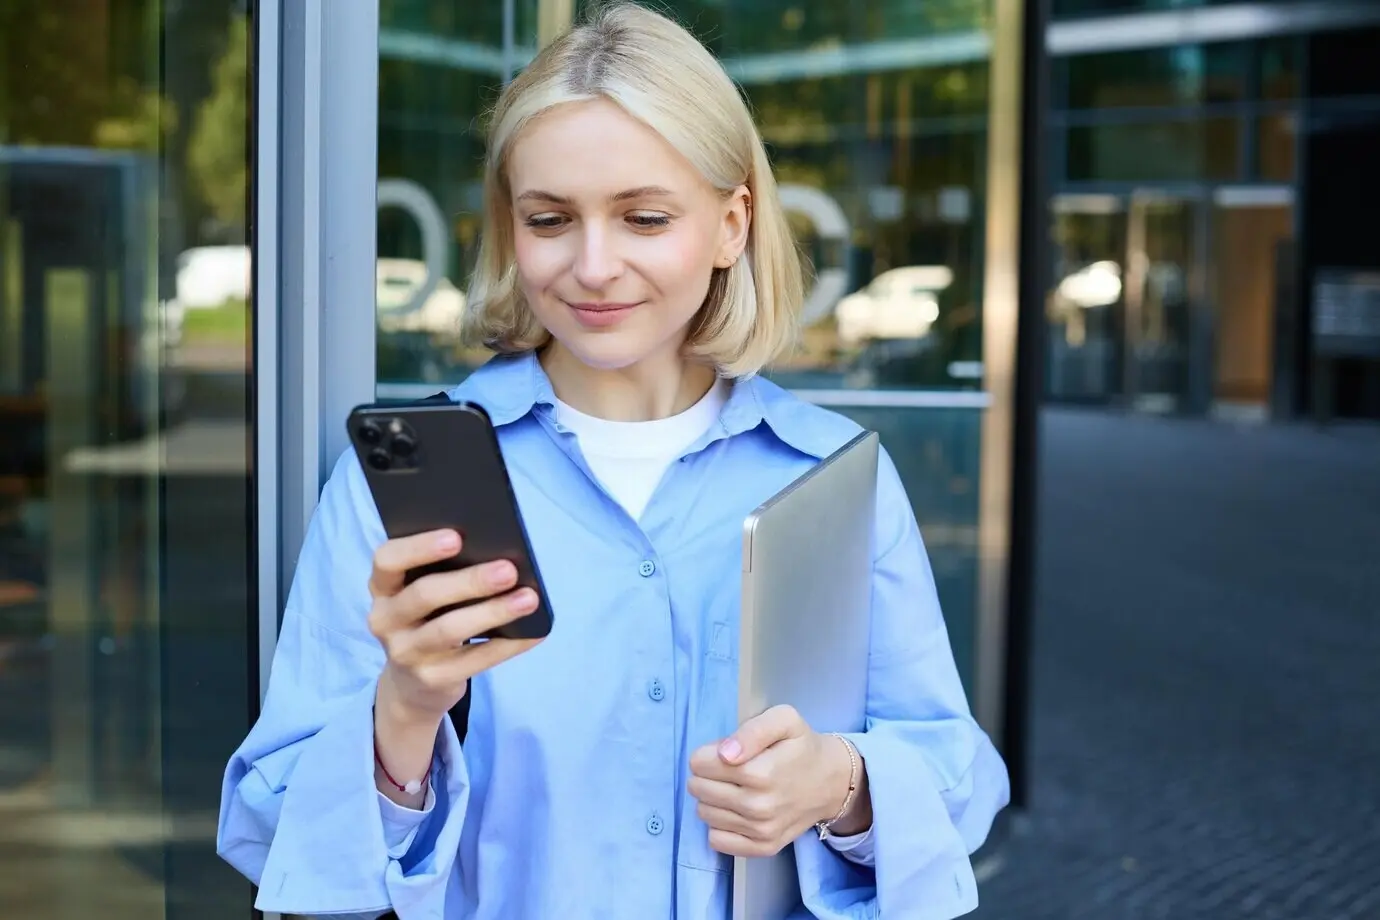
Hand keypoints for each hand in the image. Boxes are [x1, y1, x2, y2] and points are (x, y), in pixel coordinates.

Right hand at [369, 529, 543, 725]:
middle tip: (509, 570)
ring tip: (528, 598)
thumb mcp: (423, 594)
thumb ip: (445, 571)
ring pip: (448, 630)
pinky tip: (532, 632)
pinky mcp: (431, 679)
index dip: (419, 547)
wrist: (413, 684)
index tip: (457, 537)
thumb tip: (499, 553)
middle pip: (424, 594)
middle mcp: (385, 619)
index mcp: (383, 586)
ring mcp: (405, 653)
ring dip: (493, 612)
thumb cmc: (428, 619)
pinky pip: (473, 661)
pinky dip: (507, 645)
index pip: (388, 560)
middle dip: (470, 581)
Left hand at [687, 704, 857, 857]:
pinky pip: (717, 840)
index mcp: (760, 772)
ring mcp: (760, 830)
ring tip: (736, 788)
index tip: (727, 752)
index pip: (699, 764)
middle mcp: (758, 806)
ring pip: (704, 812)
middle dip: (707, 775)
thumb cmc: (802, 747)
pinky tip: (736, 811)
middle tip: (730, 770)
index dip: (708, 753)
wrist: (831, 782)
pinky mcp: (763, 848)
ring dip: (712, 799)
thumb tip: (724, 754)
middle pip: (697, 788)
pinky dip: (720, 824)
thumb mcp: (784, 720)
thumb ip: (752, 730)